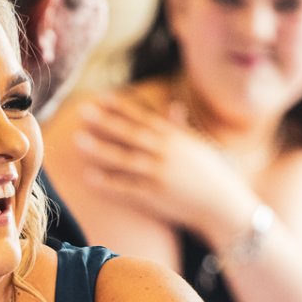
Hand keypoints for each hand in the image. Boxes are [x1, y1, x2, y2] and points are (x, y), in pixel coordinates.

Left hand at [73, 95, 255, 242]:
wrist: (224, 204)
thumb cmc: (212, 174)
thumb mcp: (198, 145)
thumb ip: (181, 127)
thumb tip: (173, 106)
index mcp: (175, 137)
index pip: (143, 117)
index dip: (121, 106)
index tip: (100, 96)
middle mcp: (166, 152)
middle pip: (131, 133)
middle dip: (106, 121)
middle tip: (82, 110)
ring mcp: (160, 173)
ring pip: (125, 158)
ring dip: (100, 149)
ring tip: (77, 139)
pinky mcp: (156, 195)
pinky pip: (127, 187)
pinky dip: (108, 182)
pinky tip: (89, 176)